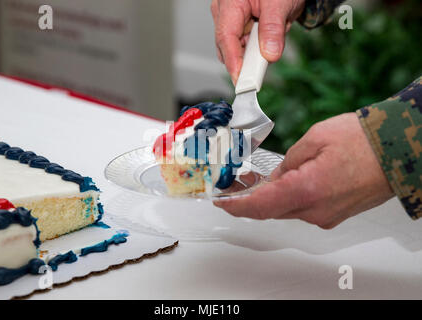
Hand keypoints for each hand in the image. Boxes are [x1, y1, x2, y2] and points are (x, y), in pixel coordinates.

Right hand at [211, 0, 305, 83]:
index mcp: (229, 3)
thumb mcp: (280, 3)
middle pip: (228, 46)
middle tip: (264, 65)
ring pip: (237, 47)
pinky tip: (270, 33)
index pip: (225, 37)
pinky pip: (243, 43)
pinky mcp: (237, 26)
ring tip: (274, 33)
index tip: (240, 80)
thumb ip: (273, 29)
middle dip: (247, 57)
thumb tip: (269, 55)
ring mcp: (229, 19)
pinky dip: (257, 45)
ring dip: (255, 49)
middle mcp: (224, 11)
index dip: (233, 61)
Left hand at [214, 113, 394, 228]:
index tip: (221, 202)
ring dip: (268, 198)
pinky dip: (288, 199)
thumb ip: (287, 162)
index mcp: (306, 190)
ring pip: (285, 210)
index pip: (259, 207)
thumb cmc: (364, 140)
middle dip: (248, 200)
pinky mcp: (334, 214)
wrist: (399, 149)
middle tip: (232, 187)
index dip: (235, 206)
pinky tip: (282, 185)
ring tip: (253, 181)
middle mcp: (316, 210)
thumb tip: (275, 177)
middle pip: (270, 210)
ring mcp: (326, 215)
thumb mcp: (314, 138)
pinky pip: (302, 209)